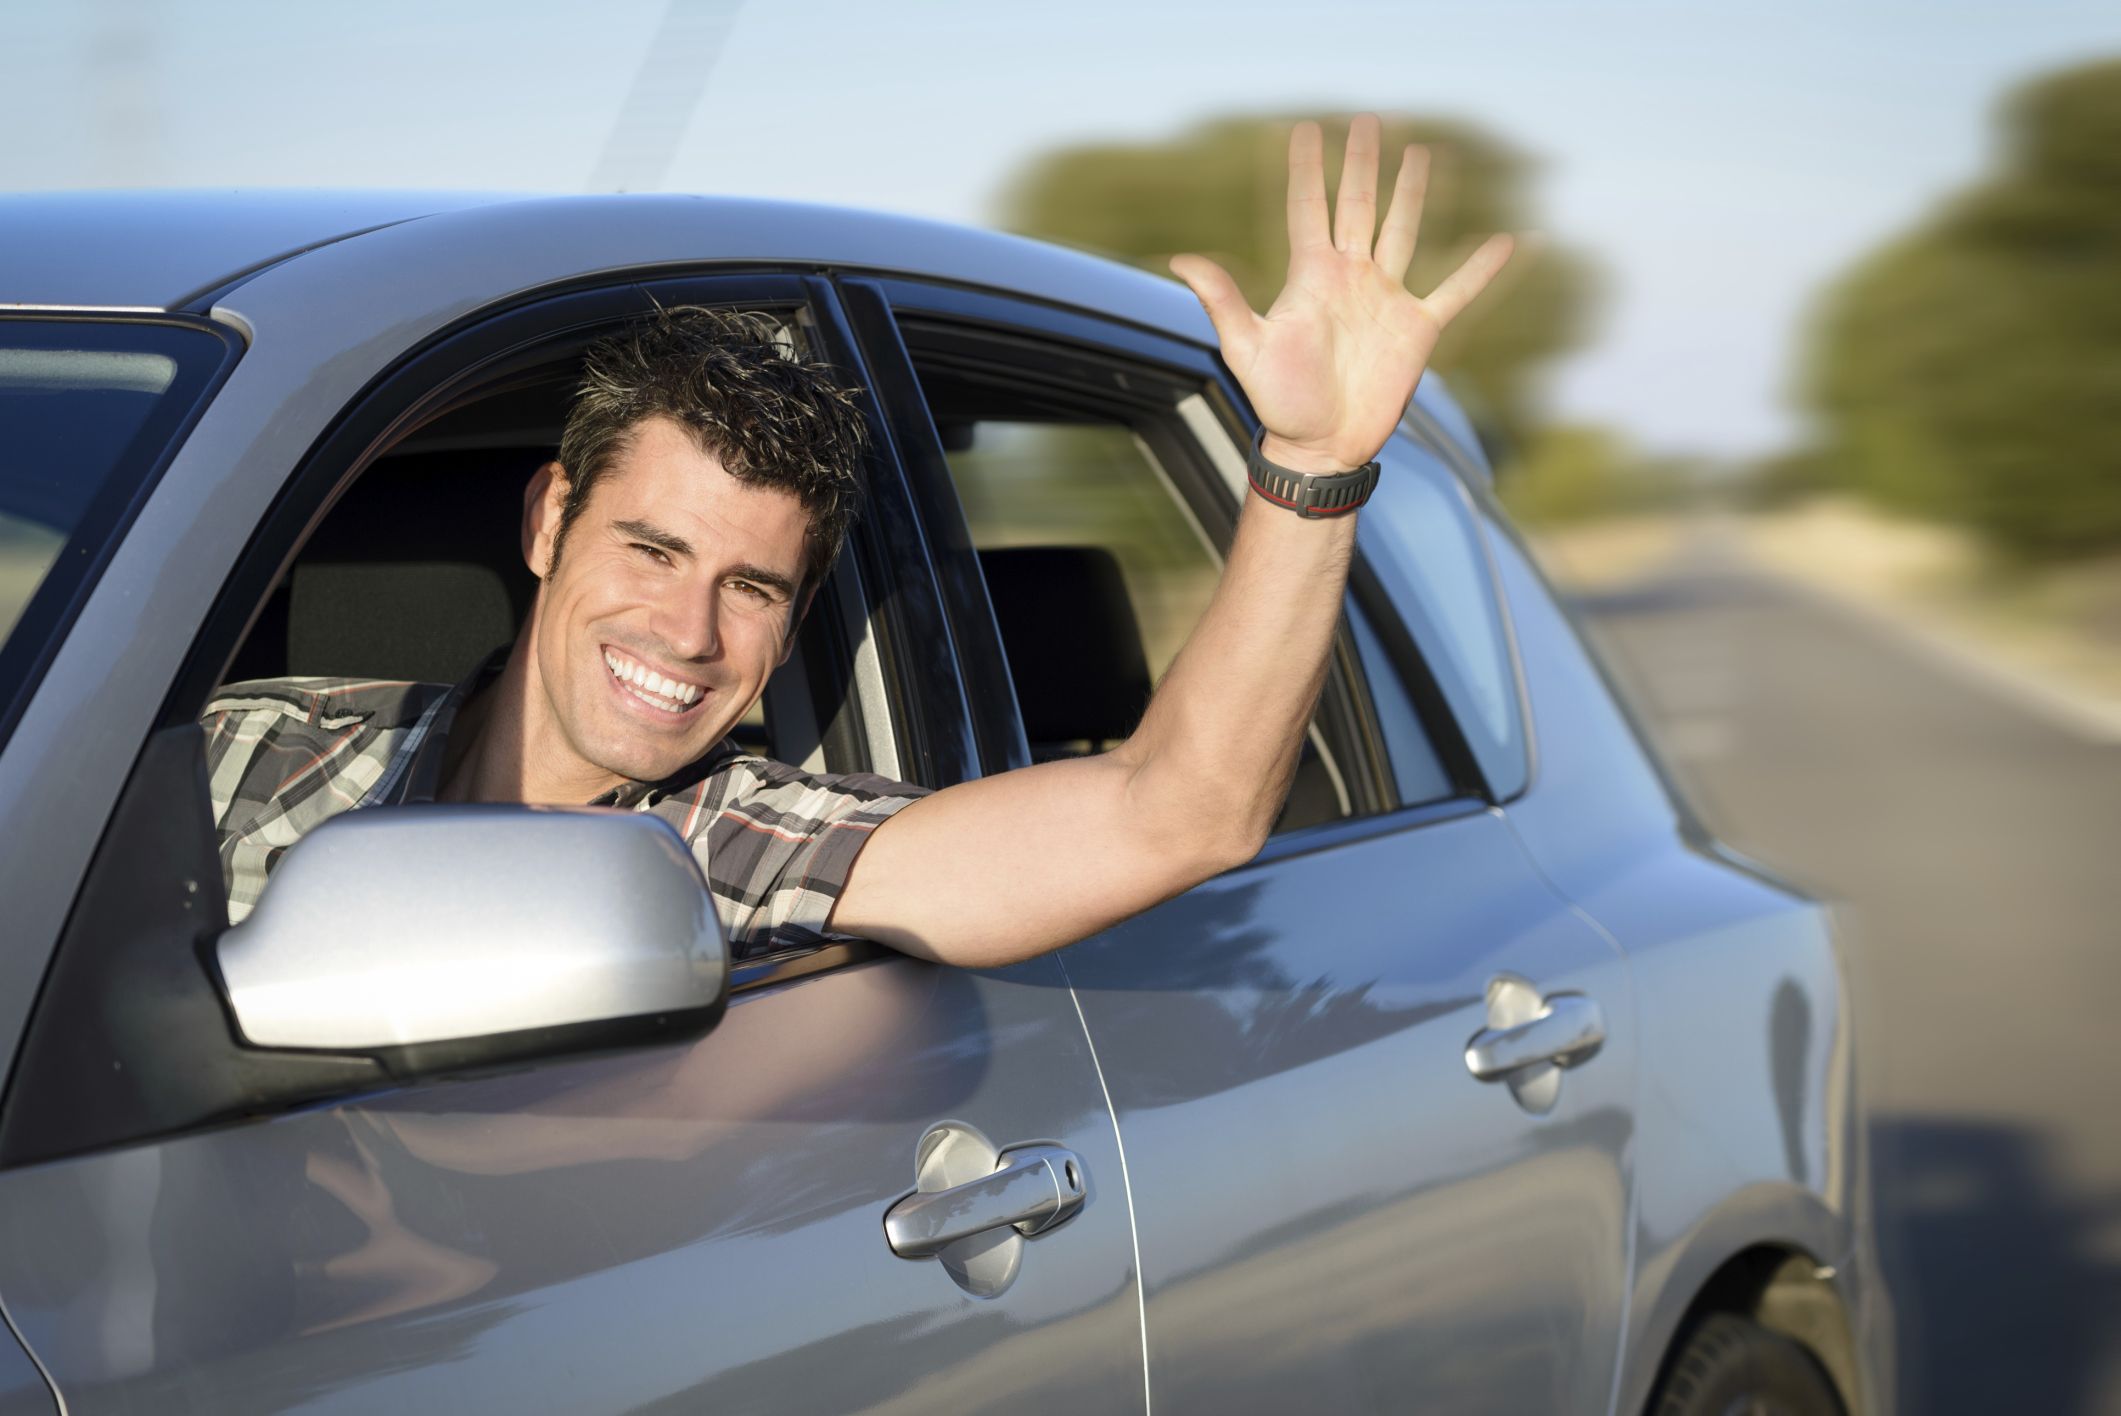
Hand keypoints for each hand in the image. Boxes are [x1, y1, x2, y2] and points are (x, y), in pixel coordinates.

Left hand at [1171, 116, 1513, 473]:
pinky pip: (1455, 292)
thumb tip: (1181, 260)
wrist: (1321, 447)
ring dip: (1412, 194)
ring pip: (1403, 232)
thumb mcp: (1248, 349)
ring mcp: (1386, 299)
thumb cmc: (1280, 403)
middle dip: (1361, 164)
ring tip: (1420, 153)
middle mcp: (1350, 278)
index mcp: (1311, 277)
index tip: (1305, 129)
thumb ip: (1224, 300)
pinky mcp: (1418, 329)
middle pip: (1358, 206)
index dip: (1306, 169)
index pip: (1307, 209)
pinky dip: (1480, 270)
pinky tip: (1506, 242)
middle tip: (1366, 120)